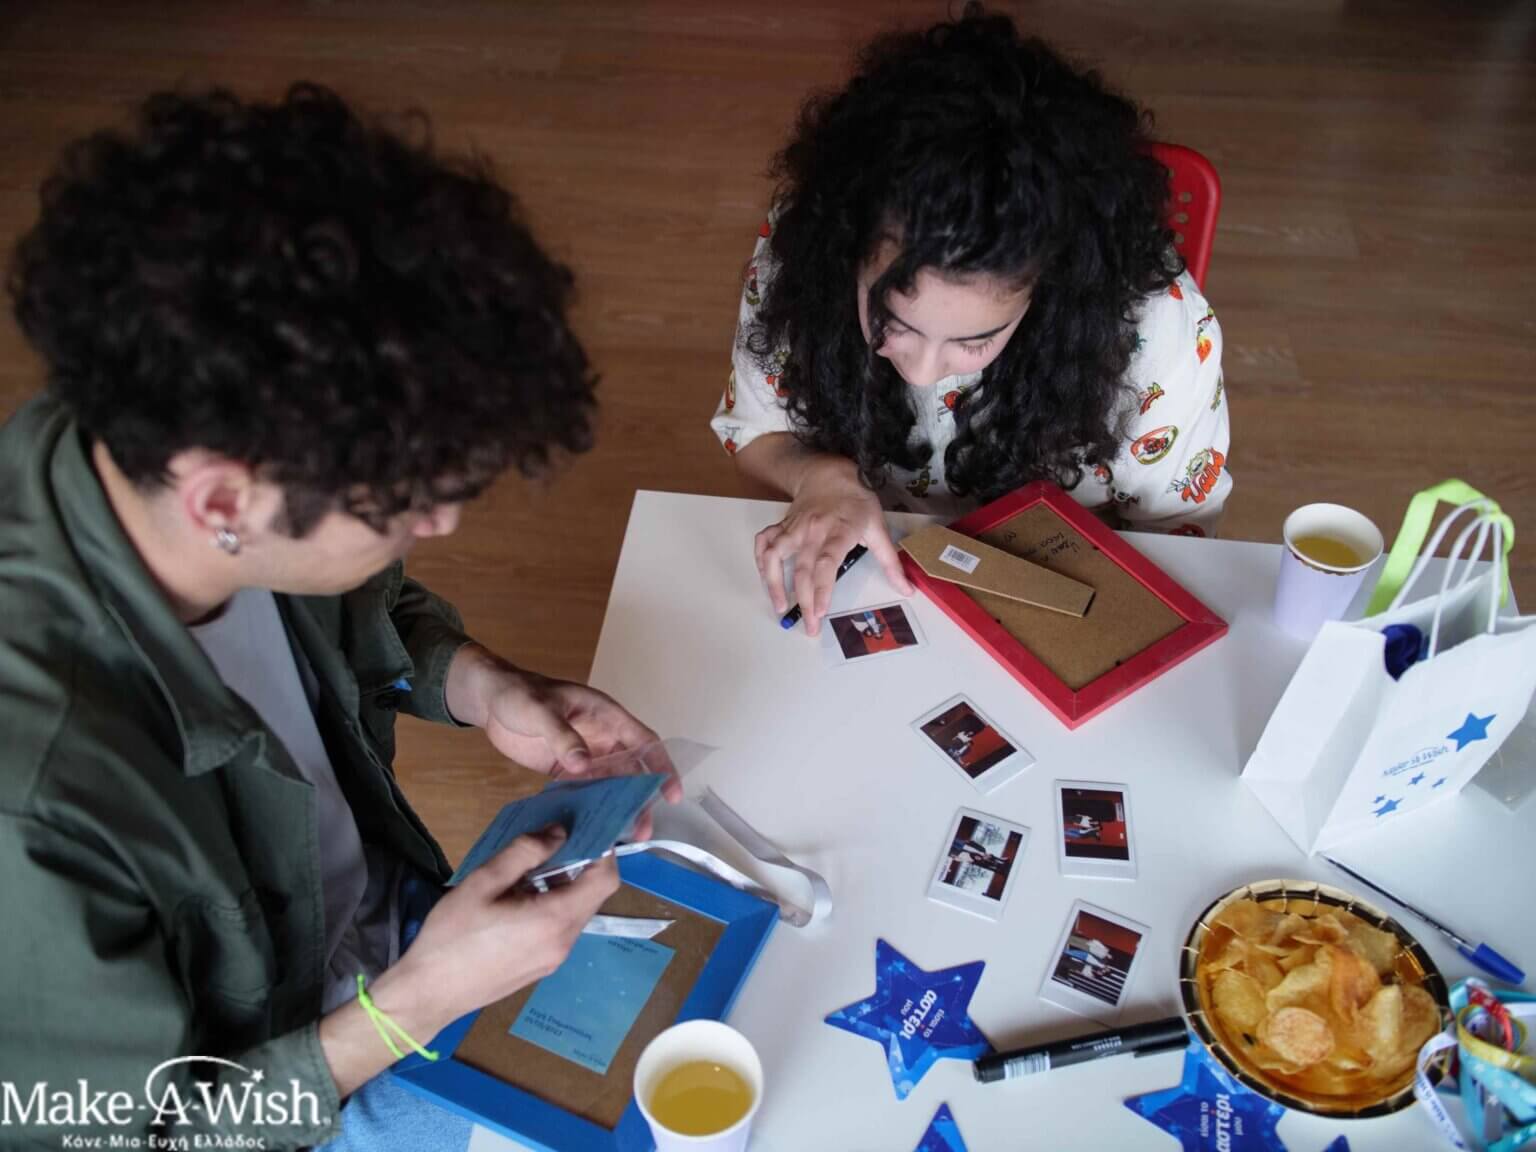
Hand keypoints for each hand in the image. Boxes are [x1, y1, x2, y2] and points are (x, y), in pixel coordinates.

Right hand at [371, 830, 619, 1034]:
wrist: (429, 994)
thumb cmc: (452, 935)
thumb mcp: (483, 882)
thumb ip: (525, 852)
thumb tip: (559, 832)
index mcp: (555, 920)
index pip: (605, 880)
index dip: (601, 851)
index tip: (583, 829)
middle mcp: (564, 942)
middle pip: (592, 896)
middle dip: (579, 865)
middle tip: (550, 841)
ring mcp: (554, 959)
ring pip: (575, 912)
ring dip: (562, 886)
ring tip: (526, 868)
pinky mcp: (540, 967)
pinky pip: (559, 928)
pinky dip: (551, 906)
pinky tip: (517, 898)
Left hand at [444, 647, 681, 835]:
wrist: (488, 698)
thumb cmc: (519, 694)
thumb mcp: (540, 709)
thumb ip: (562, 735)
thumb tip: (584, 765)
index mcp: (606, 716)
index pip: (644, 742)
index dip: (661, 766)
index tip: (672, 794)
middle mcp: (601, 738)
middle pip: (630, 771)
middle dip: (639, 799)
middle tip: (643, 830)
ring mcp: (583, 755)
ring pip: (609, 785)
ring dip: (616, 808)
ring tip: (621, 837)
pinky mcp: (563, 770)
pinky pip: (583, 791)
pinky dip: (590, 808)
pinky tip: (591, 828)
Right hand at [754, 455, 912, 635]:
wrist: (829, 474)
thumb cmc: (856, 502)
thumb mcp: (878, 527)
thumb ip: (890, 561)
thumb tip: (906, 588)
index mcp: (839, 531)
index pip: (826, 563)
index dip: (821, 589)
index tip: (821, 612)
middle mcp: (812, 531)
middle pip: (802, 569)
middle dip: (804, 601)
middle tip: (809, 627)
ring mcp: (794, 528)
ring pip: (774, 556)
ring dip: (773, 583)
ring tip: (780, 607)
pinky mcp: (782, 526)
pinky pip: (764, 543)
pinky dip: (760, 561)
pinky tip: (765, 579)